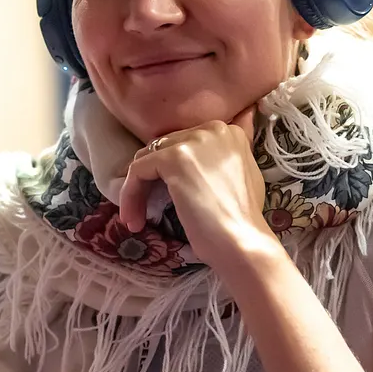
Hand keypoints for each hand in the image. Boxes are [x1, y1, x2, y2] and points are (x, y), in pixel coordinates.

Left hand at [119, 108, 279, 273]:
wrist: (242, 242)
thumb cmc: (241, 221)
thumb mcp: (242, 178)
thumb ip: (224, 160)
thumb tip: (206, 155)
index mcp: (229, 132)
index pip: (185, 143)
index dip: (171, 171)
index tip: (167, 198)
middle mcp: (213, 129)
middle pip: (165, 148)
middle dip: (153, 180)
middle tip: (149, 211)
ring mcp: (193, 142)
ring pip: (148, 159)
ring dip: (138, 189)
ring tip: (137, 220)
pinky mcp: (174, 158)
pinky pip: (138, 170)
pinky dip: (130, 194)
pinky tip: (133, 219)